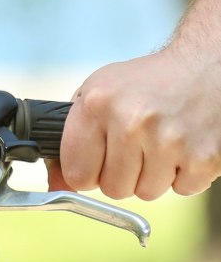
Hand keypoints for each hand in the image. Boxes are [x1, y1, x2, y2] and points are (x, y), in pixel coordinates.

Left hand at [45, 47, 220, 200]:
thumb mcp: (100, 94)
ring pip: (146, 193)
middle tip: (134, 146)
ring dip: (152, 175)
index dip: (86, 172)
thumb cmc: (148, 83)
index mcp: (98, 102)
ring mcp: (169, 141)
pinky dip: (182, 174)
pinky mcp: (202, 159)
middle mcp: (131, 121)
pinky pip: (181, 191)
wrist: (204, 68)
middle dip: (122, 174)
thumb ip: (74, 137)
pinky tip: (182, 145)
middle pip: (113, 189)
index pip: (77, 172)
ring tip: (160, 141)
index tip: (96, 161)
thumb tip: (56, 183)